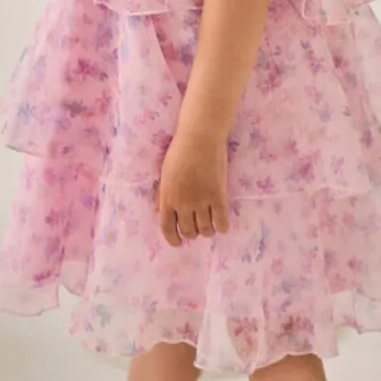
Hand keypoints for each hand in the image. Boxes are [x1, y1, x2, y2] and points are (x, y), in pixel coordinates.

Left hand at [156, 129, 229, 247]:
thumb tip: (158, 210)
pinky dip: (222, 227)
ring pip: (205, 229)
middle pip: (188, 231)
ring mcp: (201, 201)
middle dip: (192, 233)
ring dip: (207, 231)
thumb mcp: (165, 174)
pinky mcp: (218, 196)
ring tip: (209, 226)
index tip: (178, 243)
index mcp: (167, 198)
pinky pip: (221, 221)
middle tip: (197, 228)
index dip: (173, 239)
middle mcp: (183, 203)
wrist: (200, 137)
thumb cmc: (180, 151)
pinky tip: (222, 225)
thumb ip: (162, 194)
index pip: (167, 228)